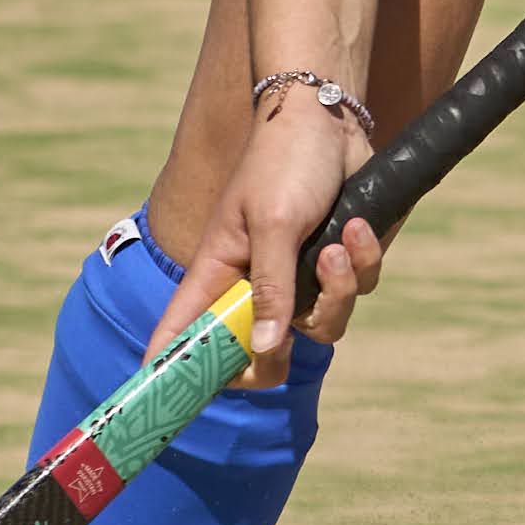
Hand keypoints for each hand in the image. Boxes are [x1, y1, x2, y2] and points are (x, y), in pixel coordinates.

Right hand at [148, 87, 381, 387]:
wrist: (332, 119)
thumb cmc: (285, 161)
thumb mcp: (273, 223)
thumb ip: (272, 288)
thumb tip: (266, 350)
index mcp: (218, 274)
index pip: (181, 335)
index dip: (172, 373)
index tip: (163, 406)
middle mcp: (254, 285)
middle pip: (261, 357)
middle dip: (288, 346)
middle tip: (298, 312)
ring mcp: (297, 278)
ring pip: (320, 328)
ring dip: (337, 291)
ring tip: (340, 243)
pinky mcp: (335, 265)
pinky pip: (354, 292)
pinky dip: (362, 263)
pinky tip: (359, 225)